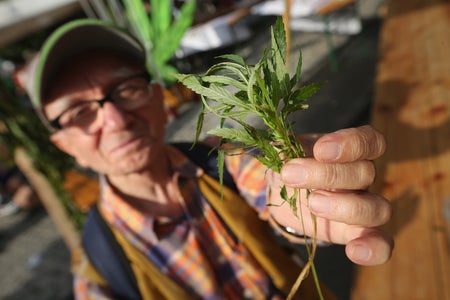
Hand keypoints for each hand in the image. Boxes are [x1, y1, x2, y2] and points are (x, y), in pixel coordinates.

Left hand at [268, 125, 392, 265]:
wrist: (285, 193)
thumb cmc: (290, 165)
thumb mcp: (284, 152)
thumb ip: (282, 149)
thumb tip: (279, 151)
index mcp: (349, 151)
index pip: (368, 141)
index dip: (350, 144)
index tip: (320, 149)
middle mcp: (362, 176)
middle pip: (364, 173)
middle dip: (327, 174)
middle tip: (290, 175)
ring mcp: (362, 205)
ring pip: (377, 208)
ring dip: (344, 207)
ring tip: (312, 203)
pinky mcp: (354, 233)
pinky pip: (380, 242)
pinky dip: (373, 250)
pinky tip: (355, 252)